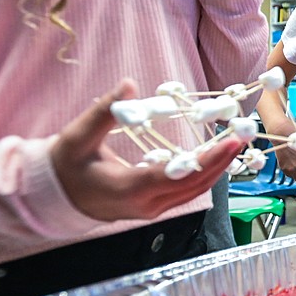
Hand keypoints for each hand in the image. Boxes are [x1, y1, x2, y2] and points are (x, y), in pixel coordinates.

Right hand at [50, 79, 242, 220]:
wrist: (53, 196)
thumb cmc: (65, 166)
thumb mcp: (77, 136)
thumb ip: (103, 112)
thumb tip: (128, 85)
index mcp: (128, 189)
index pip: (176, 176)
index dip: (205, 161)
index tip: (229, 143)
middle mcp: (145, 205)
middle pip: (193, 187)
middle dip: (221, 163)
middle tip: (242, 138)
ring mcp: (150, 210)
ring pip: (192, 192)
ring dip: (216, 170)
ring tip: (234, 145)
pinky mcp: (152, 207)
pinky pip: (185, 193)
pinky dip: (202, 175)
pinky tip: (213, 157)